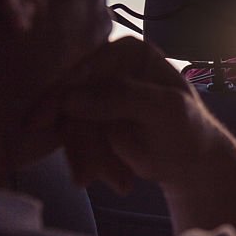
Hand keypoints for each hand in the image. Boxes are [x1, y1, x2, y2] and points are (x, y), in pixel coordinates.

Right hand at [32, 36, 235, 235]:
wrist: (193, 163)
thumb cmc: (189, 129)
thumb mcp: (165, 110)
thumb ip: (122, 98)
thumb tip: (71, 98)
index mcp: (130, 52)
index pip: (86, 68)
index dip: (61, 94)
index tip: (42, 122)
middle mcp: (109, 68)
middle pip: (71, 99)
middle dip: (81, 141)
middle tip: (87, 177)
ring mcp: (97, 96)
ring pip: (69, 125)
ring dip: (90, 159)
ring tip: (122, 183)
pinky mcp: (89, 123)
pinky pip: (74, 142)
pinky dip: (92, 165)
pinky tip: (120, 181)